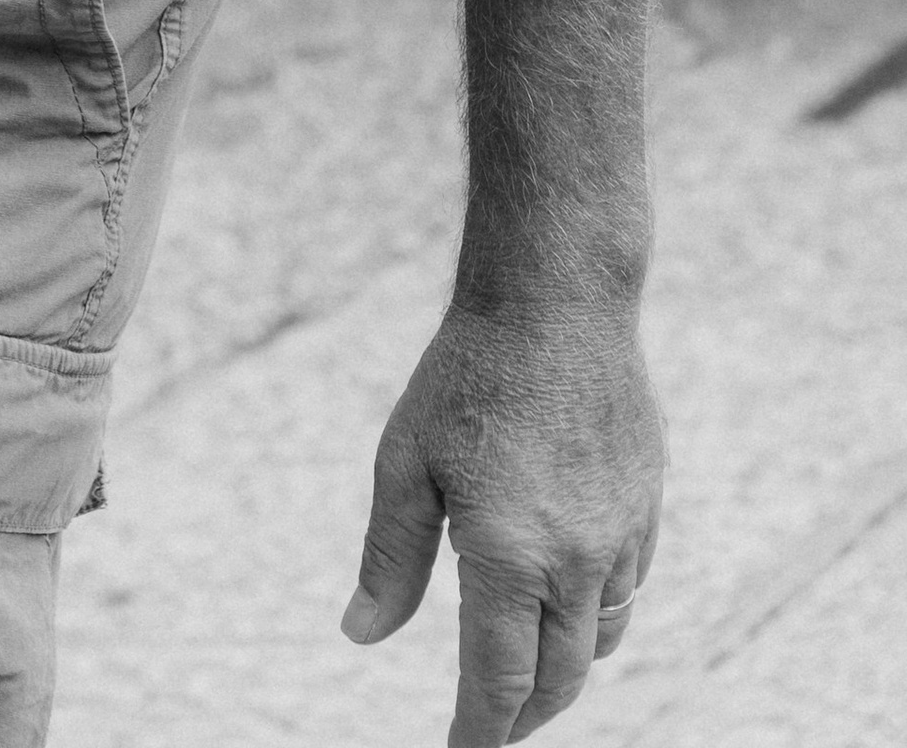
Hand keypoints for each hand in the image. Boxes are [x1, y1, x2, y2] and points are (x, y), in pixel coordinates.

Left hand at [345, 298, 664, 742]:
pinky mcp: (646, 504)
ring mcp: (621, 534)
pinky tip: (568, 599)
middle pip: (557, 679)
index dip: (479, 732)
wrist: (557, 300)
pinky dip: (598, 614)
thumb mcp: (405, 461)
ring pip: (600, 639)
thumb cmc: (468, 375)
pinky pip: (628, 588)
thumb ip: (389, 557)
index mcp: (509, 555)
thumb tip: (360, 633)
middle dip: (523, 717)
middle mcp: (576, 559)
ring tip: (528, 674)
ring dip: (564, 669)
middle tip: (491, 730)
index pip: (499, 682)